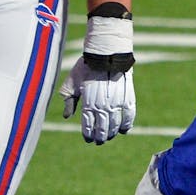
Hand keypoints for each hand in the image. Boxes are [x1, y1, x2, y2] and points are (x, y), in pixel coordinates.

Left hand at [60, 7, 135, 143]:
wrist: (107, 54)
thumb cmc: (86, 66)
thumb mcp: (72, 83)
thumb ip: (69, 100)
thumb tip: (66, 117)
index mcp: (88, 104)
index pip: (88, 126)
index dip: (88, 135)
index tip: (88, 139)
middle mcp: (102, 106)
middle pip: (102, 129)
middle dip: (100, 137)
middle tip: (99, 141)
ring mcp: (116, 103)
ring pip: (115, 125)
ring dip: (112, 133)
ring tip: (110, 136)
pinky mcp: (128, 98)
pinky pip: (129, 116)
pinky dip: (126, 125)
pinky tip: (123, 130)